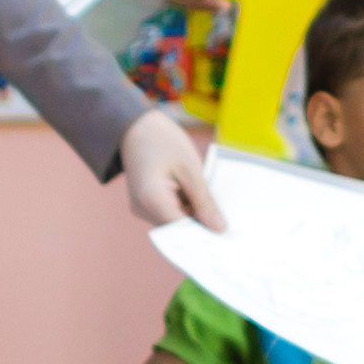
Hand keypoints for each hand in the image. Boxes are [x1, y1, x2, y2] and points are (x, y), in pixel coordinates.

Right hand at [121, 109, 223, 230]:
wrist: (136, 126)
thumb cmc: (163, 140)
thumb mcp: (191, 168)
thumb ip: (204, 201)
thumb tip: (219, 229)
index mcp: (152, 199)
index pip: (181, 232)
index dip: (204, 236)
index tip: (226, 237)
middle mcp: (142, 209)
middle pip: (177, 231)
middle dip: (201, 227)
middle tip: (227, 224)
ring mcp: (142, 208)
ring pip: (174, 223)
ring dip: (193, 217)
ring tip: (213, 206)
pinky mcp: (145, 204)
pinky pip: (169, 214)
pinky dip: (185, 209)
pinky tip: (198, 198)